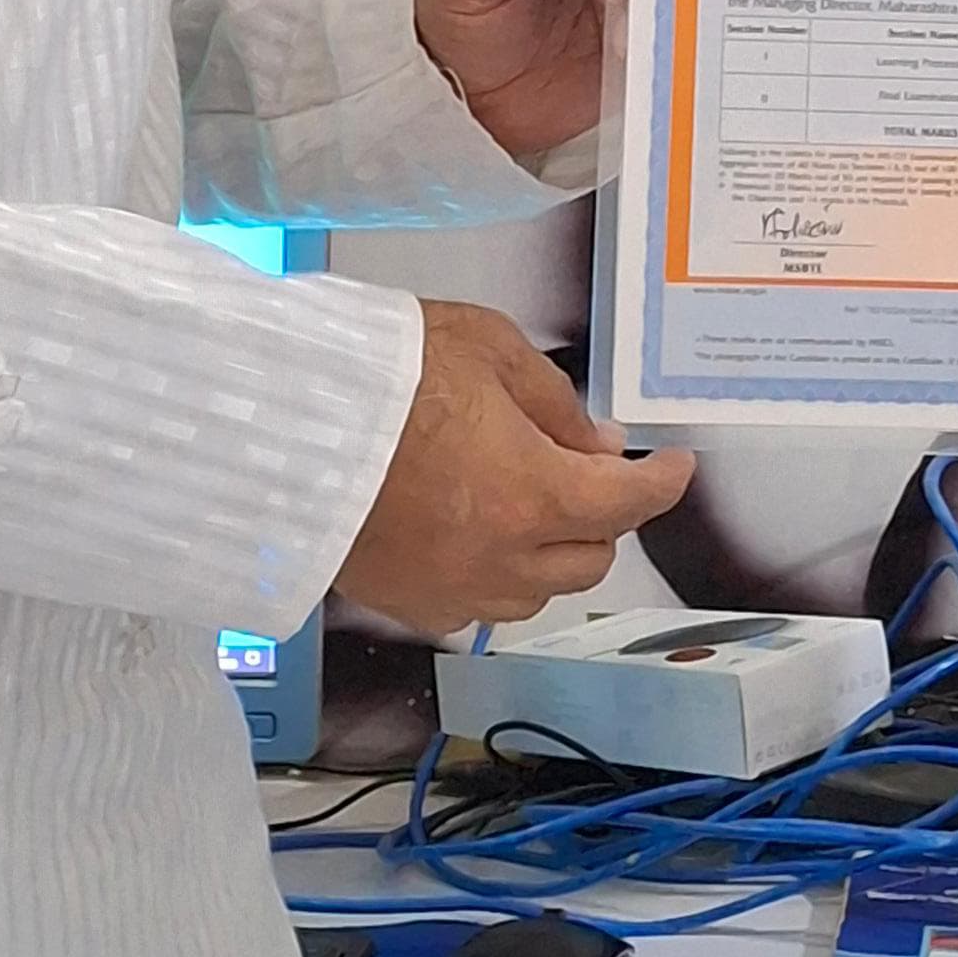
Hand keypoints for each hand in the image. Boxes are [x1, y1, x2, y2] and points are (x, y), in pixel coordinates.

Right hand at [338, 300, 694, 633]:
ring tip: (528, 502)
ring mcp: (451, 590)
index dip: (662, 484)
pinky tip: (473, 533)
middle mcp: (502, 559)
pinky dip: (493, 575)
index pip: (628, 504)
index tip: (674, 468)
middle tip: (587, 470)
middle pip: (589, 559)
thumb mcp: (491, 350)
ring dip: (549, 554)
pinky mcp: (404, 604)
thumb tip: (598, 443)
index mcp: (536, 495)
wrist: (284, 420)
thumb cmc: (387, 372)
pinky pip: (475, 606)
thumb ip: (556, 404)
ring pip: (535, 593)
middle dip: (603, 517)